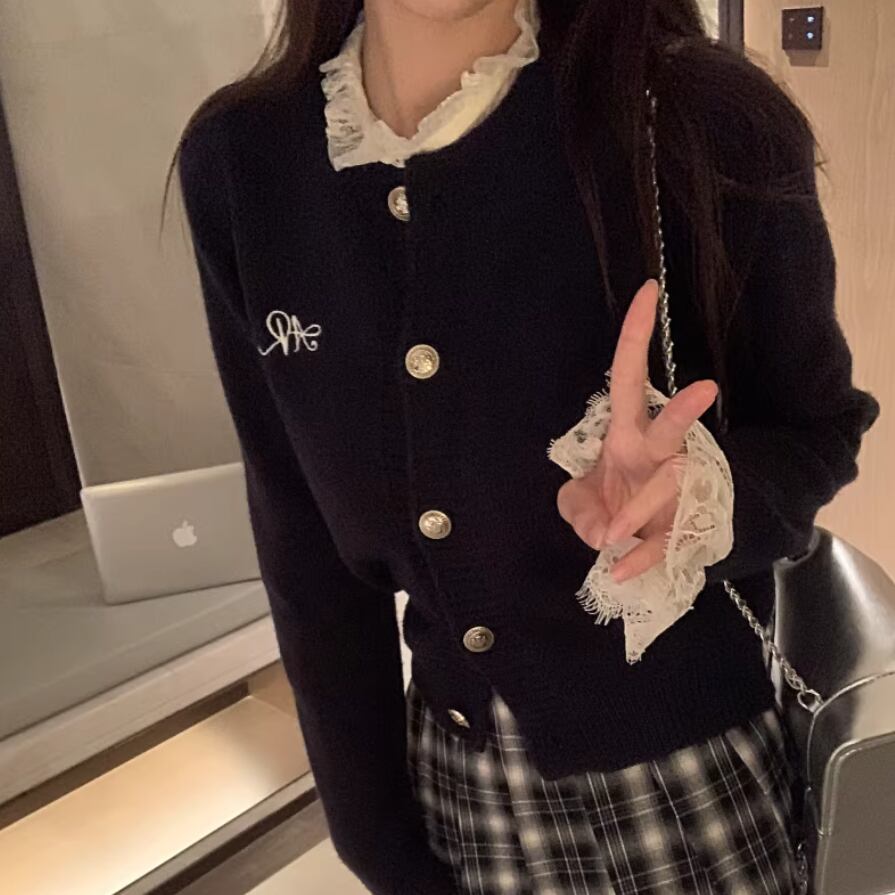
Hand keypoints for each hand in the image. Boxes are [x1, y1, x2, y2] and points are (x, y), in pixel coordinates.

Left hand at [556, 279, 718, 582]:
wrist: (644, 541)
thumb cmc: (612, 502)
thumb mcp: (580, 501)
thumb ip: (576, 507)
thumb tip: (597, 531)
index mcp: (628, 432)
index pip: (631, 375)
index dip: (637, 335)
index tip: (648, 290)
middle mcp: (657, 454)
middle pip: (673, 427)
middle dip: (685, 410)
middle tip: (707, 390)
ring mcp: (673, 490)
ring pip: (671, 487)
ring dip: (637, 509)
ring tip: (611, 532)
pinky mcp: (679, 527)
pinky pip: (664, 543)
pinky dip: (641, 559)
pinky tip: (619, 572)